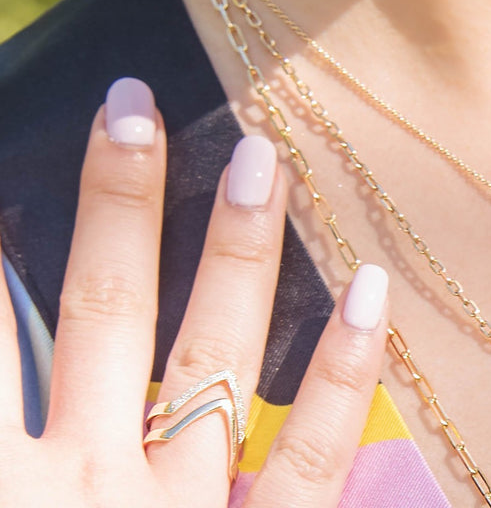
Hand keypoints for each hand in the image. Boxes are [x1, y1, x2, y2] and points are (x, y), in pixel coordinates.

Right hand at [0, 78, 389, 507]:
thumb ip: (1, 435)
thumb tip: (12, 359)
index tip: (12, 180)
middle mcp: (88, 483)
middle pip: (105, 307)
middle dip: (120, 199)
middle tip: (133, 104)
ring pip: (214, 351)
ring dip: (236, 246)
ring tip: (257, 154)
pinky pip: (313, 457)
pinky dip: (346, 371)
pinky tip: (370, 286)